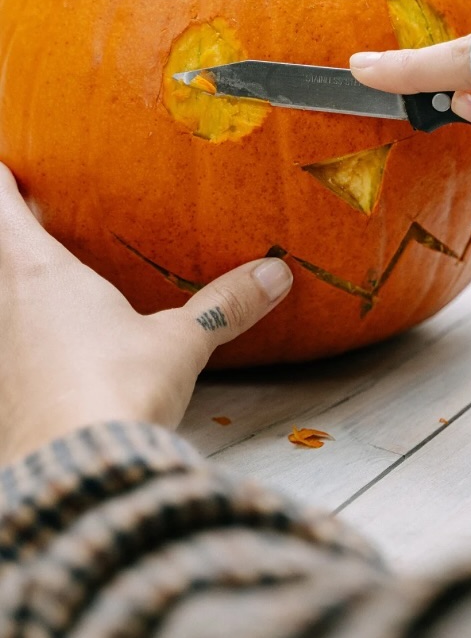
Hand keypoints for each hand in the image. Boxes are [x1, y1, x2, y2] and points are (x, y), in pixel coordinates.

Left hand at [0, 164, 291, 466]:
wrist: (75, 471)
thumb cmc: (117, 389)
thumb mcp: (182, 342)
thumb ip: (225, 306)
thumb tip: (275, 274)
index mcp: (37, 273)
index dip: (4, 179)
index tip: (12, 166)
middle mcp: (2, 305)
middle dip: (12, 234)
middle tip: (37, 221)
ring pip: (1, 302)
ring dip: (18, 292)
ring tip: (48, 290)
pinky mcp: (2, 398)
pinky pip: (7, 351)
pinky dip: (21, 342)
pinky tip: (51, 359)